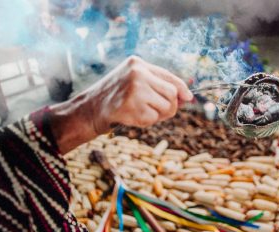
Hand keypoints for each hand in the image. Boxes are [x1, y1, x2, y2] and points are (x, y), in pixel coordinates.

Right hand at [50, 56, 192, 153]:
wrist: (89, 109)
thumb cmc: (115, 96)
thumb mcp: (134, 81)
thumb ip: (157, 85)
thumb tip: (187, 97)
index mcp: (138, 63)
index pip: (169, 76)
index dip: (182, 89)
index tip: (189, 97)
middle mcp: (137, 73)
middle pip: (172, 94)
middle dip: (170, 106)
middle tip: (159, 111)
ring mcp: (134, 89)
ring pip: (166, 107)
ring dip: (158, 115)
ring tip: (142, 112)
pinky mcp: (131, 106)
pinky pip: (153, 119)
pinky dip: (146, 122)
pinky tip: (132, 117)